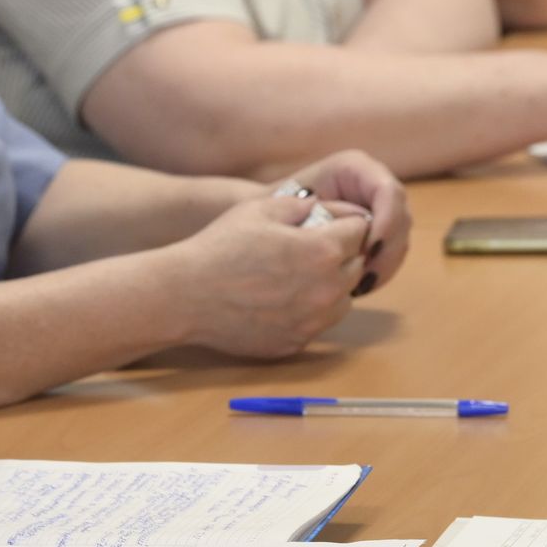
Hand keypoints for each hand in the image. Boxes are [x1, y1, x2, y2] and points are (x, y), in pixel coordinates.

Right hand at [170, 194, 369, 357]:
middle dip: (341, 253)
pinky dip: (310, 310)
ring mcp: (314, 321)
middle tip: (309, 247)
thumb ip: (304, 204)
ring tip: (296, 274)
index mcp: (323, 251)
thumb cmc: (221, 247)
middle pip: (357, 266)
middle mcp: (327, 289)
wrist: (186, 296)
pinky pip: (319, 323)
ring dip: (331, 285)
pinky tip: (280, 299)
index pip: (360, 231)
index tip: (326, 223)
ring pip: (344, 298)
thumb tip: (326, 207)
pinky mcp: (298, 342)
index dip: (344, 222)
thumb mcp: (262, 208)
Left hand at [274, 149, 410, 293]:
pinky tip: (357, 287)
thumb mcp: (281, 204)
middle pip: (401, 218)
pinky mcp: (379, 234)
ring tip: (357, 286)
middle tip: (363, 277)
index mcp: (354, 168)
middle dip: (387, 250)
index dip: (387, 221)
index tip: (366, 251)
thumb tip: (344, 225)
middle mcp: (373, 185)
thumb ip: (308, 208)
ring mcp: (380, 210)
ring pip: (400, 240)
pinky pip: (390, 256)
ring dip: (384, 266)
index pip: (389, 192)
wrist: (266, 221)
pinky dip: (378, 273)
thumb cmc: (268, 208)